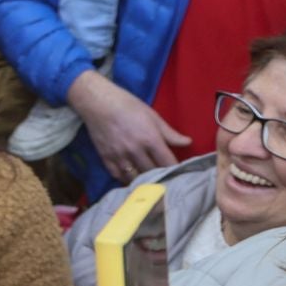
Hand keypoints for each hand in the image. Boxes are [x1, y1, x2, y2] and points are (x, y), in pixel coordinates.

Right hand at [68, 72, 191, 181]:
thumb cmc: (128, 106)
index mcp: (150, 139)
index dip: (175, 169)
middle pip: (152, 172)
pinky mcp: (106, 158)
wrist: (98, 104)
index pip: (167, 162)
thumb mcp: (153, 116)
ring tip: (149, 182)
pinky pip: (118, 175)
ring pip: (135, 178)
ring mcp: (119, 156)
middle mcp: (135, 151)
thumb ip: (170, 133)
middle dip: (160, 176)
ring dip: (143, 181)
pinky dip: (126, 179)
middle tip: (165, 178)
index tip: (179, 172)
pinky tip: (131, 178)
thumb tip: (188, 142)